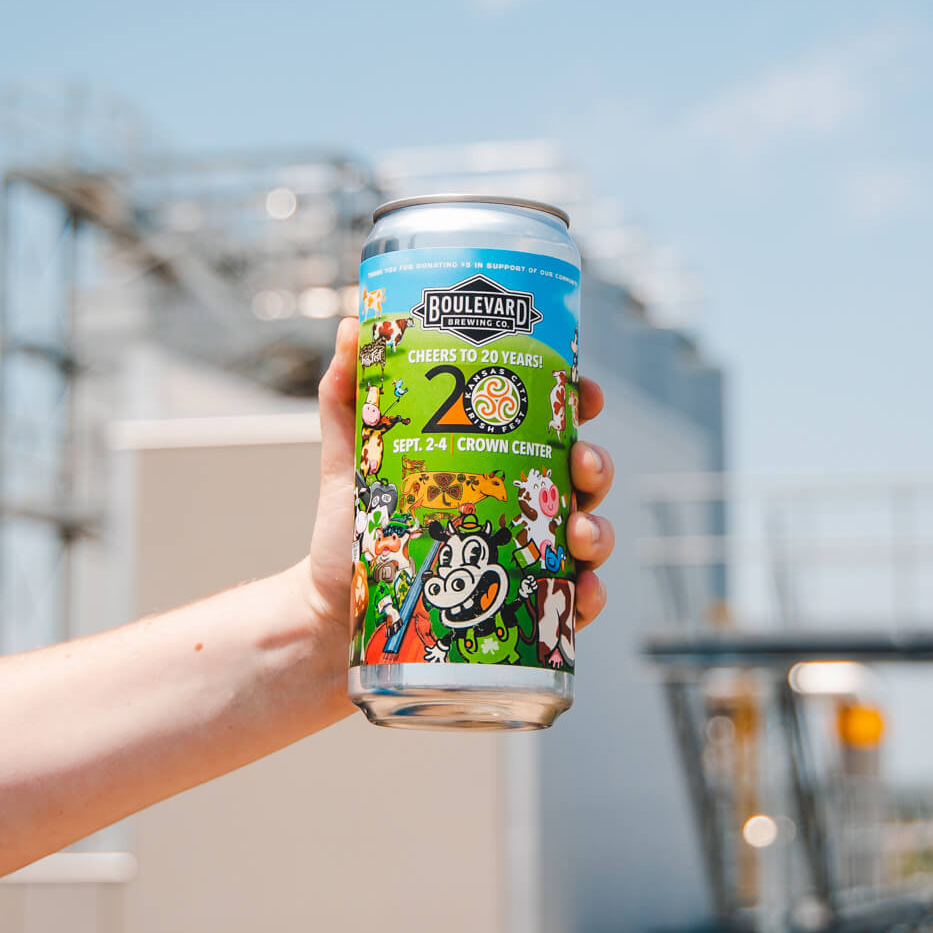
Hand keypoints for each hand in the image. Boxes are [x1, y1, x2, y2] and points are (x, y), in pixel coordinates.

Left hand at [304, 318, 615, 641]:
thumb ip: (347, 393)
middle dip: (598, 463)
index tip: (584, 393)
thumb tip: (352, 323)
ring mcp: (527, 555)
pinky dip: (589, 596)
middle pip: (581, 473)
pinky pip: (571, 602)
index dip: (579, 401)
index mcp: (493, 456)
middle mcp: (519, 502)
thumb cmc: (349, 529)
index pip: (551, 420)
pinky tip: (583, 591)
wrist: (331, 610)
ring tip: (581, 532)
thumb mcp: (350, 456)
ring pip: (589, 533)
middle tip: (581, 463)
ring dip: (601, 529)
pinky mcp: (521, 606)